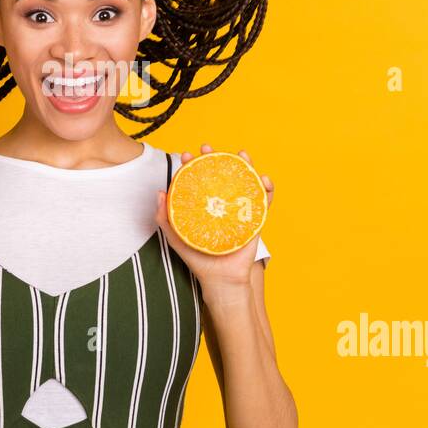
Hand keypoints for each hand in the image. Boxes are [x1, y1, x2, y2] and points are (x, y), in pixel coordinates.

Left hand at [155, 144, 274, 303]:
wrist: (221, 279)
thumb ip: (164, 218)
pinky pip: (265, 200)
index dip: (193, 164)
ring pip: (245, 181)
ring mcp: (240, 209)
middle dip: (216, 156)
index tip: (186, 155)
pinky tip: (263, 178)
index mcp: (205, 205)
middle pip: (222, 174)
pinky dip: (267, 188)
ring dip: (245, 164)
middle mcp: (223, 203)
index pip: (199, 179)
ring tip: (241, 154)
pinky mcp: (256, 218)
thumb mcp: (177, 238)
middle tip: (208, 148)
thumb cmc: (198, 259)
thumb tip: (160, 192)